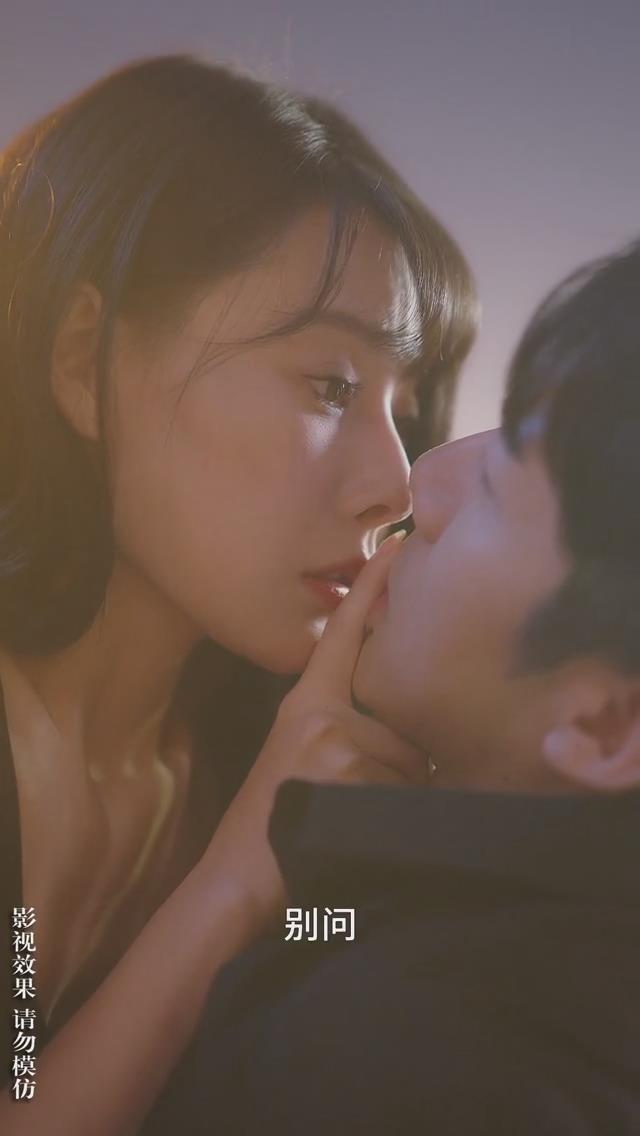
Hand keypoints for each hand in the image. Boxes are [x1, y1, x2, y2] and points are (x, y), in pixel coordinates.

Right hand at [201, 532, 427, 924]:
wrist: (239, 875)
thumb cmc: (275, 824)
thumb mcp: (301, 759)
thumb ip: (344, 730)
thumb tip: (406, 735)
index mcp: (304, 702)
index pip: (342, 635)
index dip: (371, 589)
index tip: (397, 546)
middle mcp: (317, 710)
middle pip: (401, 723)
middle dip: (402, 766)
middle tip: (361, 802)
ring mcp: (331, 737)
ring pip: (407, 760)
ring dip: (400, 794)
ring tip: (356, 820)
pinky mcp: (345, 766)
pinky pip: (403, 788)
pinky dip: (397, 814)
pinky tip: (358, 831)